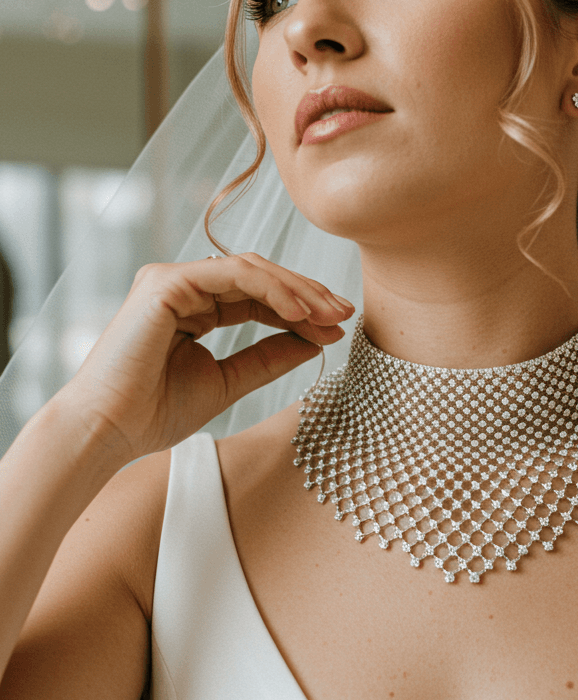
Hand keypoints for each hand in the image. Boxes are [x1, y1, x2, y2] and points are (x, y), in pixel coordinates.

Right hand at [56, 252, 352, 462]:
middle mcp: (183, 287)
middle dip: (307, 294)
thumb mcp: (228, 382)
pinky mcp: (165, 282)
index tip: (338, 329)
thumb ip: (267, 359)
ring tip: (329, 315)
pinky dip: (270, 289)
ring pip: (250, 269)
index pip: (258, 297)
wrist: (111, 430)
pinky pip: (231, 274)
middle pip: (259, 277)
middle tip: (344, 314)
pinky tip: (298, 312)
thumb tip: (314, 342)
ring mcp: (172, 279)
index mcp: (194, 309)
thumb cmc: (155, 413)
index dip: (301, 309)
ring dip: (296, 289)